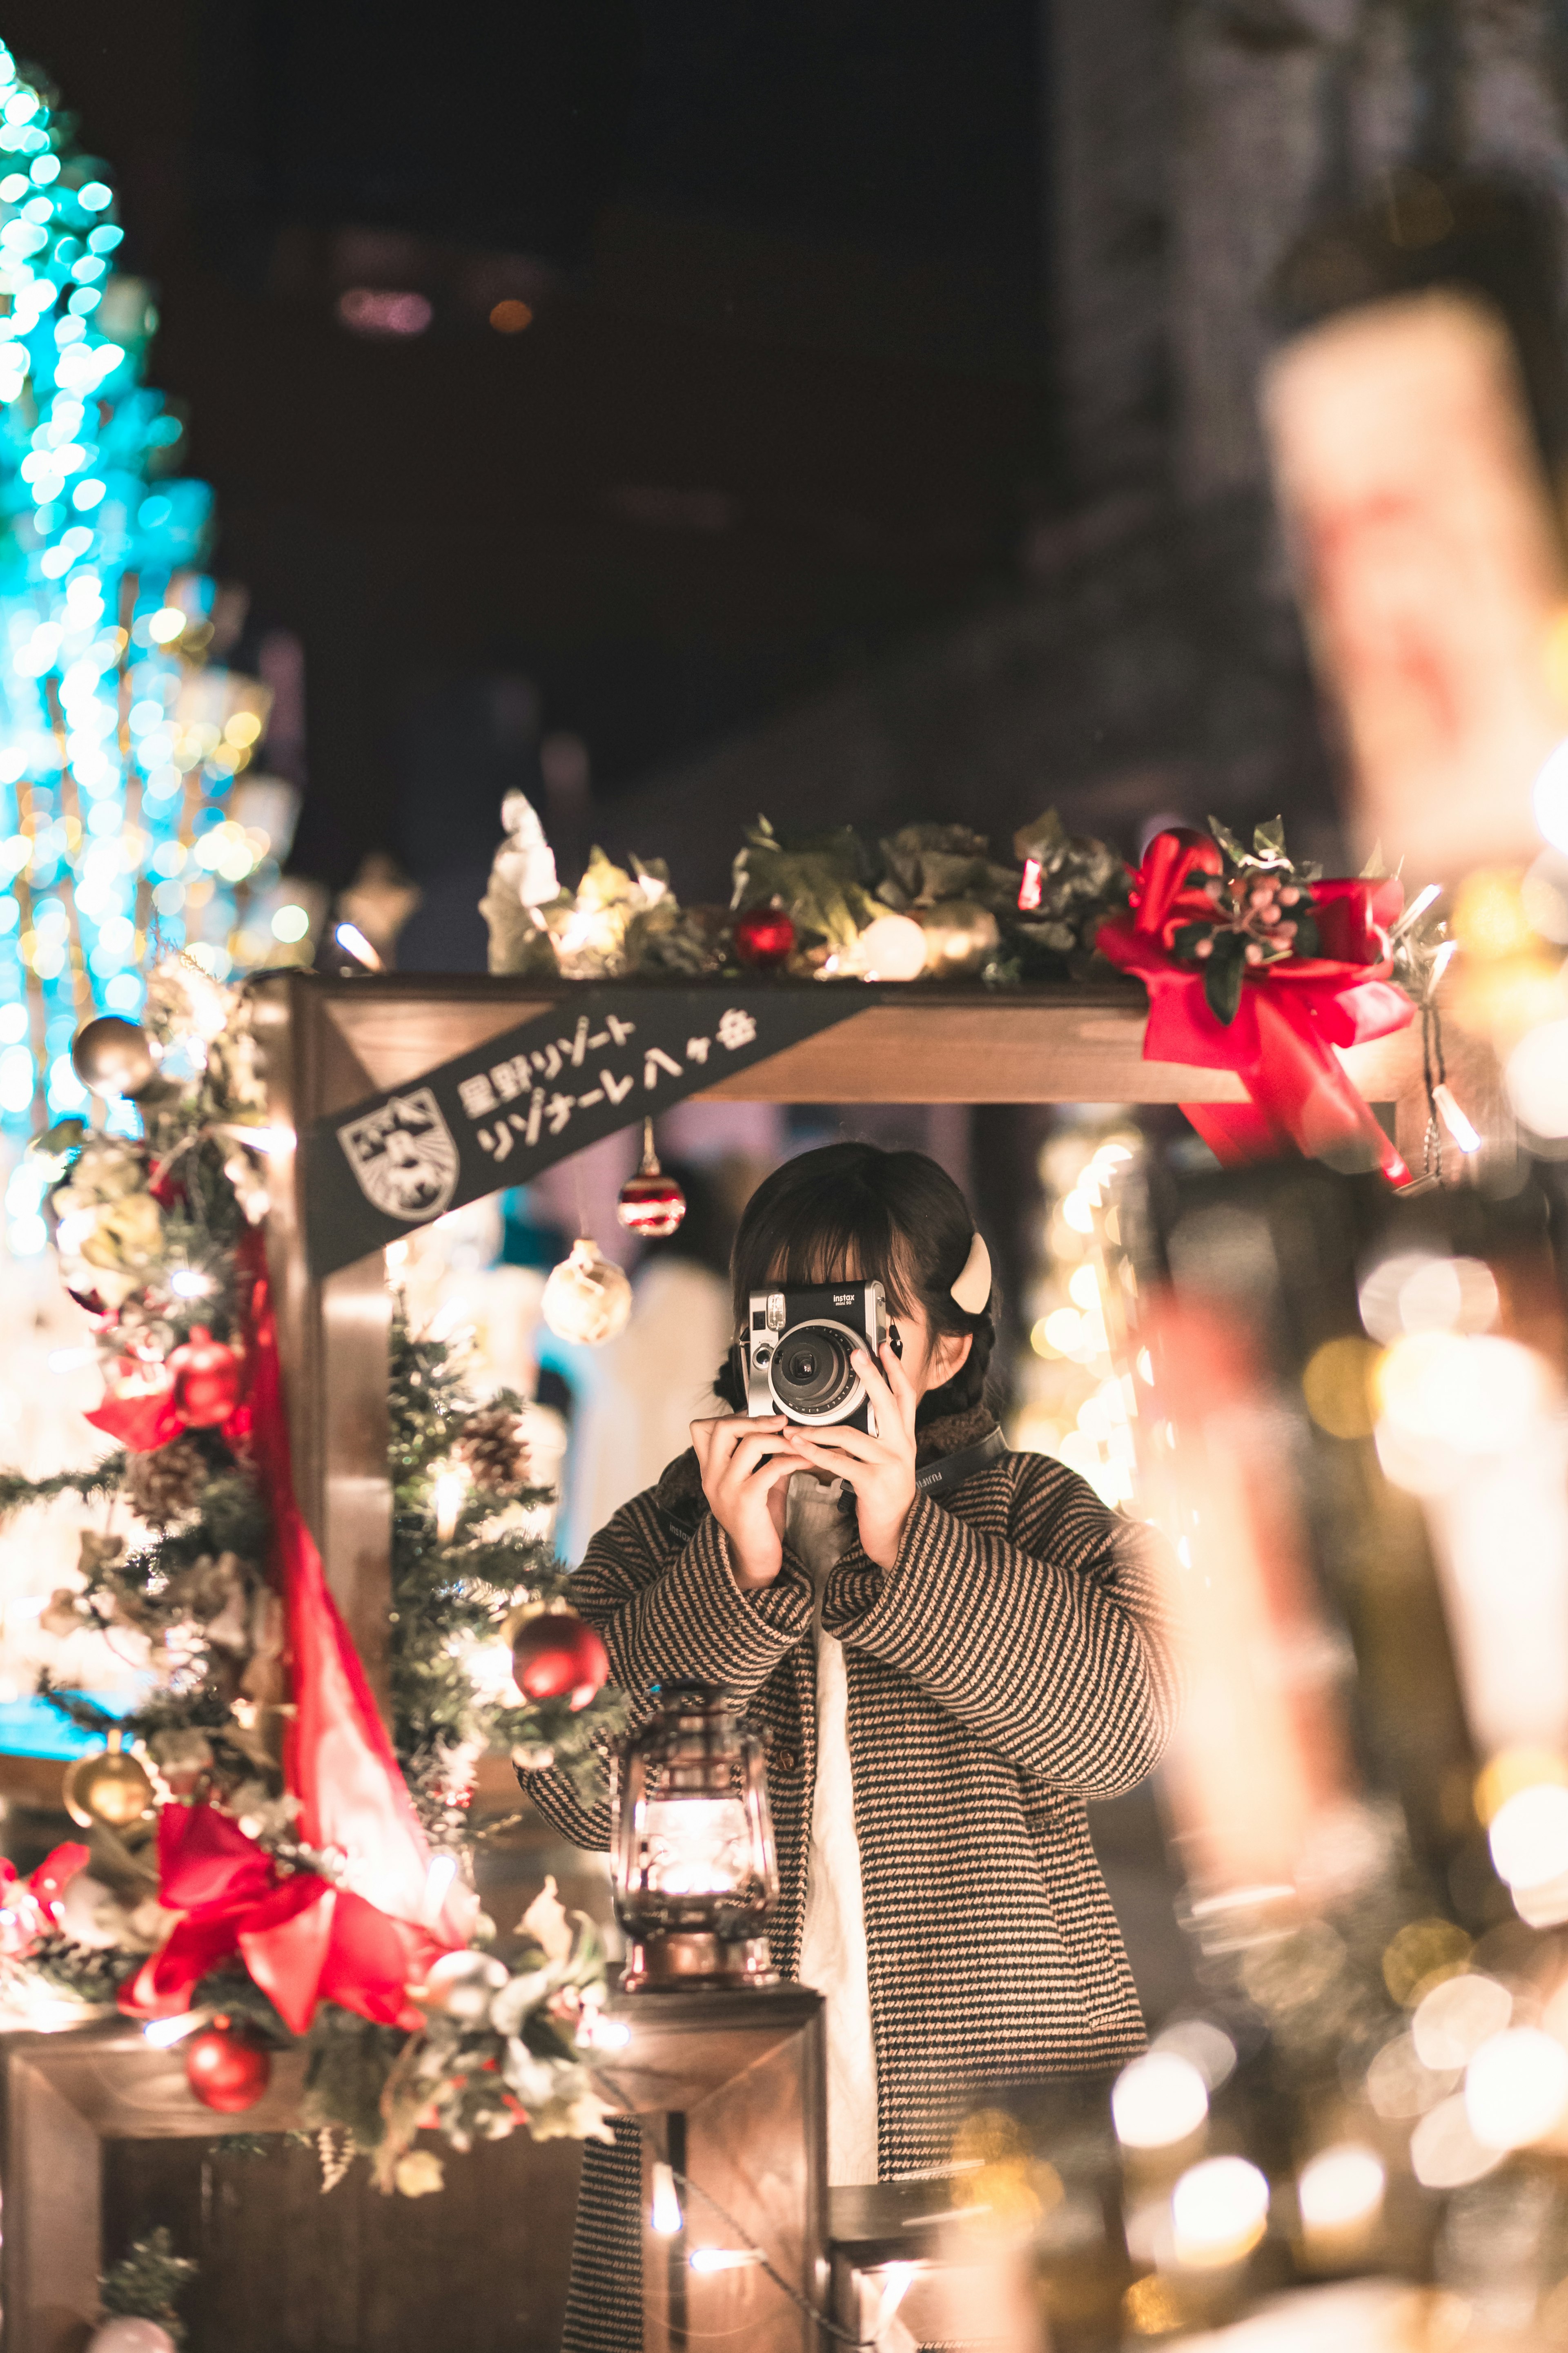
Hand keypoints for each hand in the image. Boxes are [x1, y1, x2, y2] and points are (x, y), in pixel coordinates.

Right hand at [690, 1413, 807, 1591]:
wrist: (754, 1560)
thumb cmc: (756, 1522)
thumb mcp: (755, 1483)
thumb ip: (762, 1458)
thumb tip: (784, 1432)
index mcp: (710, 1470)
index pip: (701, 1428)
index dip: (730, 1416)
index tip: (756, 1418)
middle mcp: (712, 1477)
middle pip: (723, 1427)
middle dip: (755, 1419)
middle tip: (780, 1422)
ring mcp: (726, 1488)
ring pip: (750, 1443)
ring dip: (780, 1438)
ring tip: (799, 1442)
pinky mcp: (746, 1500)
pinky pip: (771, 1467)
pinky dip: (793, 1459)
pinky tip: (807, 1462)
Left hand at [783, 1338, 917, 1570]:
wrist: (898, 1536)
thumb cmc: (886, 1499)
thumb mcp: (889, 1463)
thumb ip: (879, 1438)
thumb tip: (860, 1414)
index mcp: (904, 1439)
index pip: (905, 1397)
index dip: (896, 1371)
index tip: (884, 1348)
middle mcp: (902, 1447)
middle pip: (888, 1403)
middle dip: (872, 1376)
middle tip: (856, 1355)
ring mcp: (890, 1464)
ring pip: (851, 1436)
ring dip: (818, 1429)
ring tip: (794, 1427)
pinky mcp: (874, 1483)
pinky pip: (840, 1463)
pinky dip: (814, 1453)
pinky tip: (797, 1446)